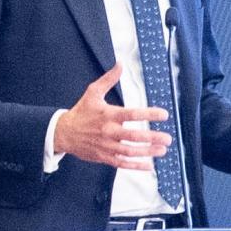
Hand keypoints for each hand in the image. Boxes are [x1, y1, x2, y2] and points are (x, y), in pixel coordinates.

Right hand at [55, 67, 172, 167]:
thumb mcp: (93, 93)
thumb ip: (108, 79)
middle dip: (152, 137)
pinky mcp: (104, 157)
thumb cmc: (81, 112)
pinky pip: (122, 163)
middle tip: (168, 138)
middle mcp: (108, 131)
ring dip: (147, 152)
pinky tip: (149, 165)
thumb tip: (120, 64)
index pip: (131, 114)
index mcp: (108, 115)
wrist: (63, 133)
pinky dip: (136, 166)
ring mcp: (106, 146)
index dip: (149, 114)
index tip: (164, 114)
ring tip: (162, 150)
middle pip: (133, 136)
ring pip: (129, 151)